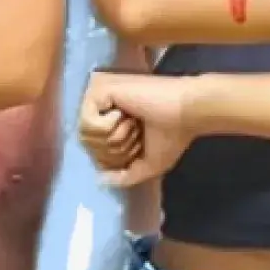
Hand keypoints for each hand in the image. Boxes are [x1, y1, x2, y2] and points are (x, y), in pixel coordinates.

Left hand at [77, 71, 195, 186]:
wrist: (184, 113)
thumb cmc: (171, 137)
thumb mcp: (148, 165)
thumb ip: (124, 176)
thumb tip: (99, 180)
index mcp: (114, 128)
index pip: (96, 154)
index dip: (118, 158)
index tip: (139, 145)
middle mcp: (104, 113)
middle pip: (89, 147)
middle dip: (116, 149)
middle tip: (137, 132)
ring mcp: (100, 100)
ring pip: (85, 135)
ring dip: (116, 137)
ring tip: (133, 123)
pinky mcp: (99, 90)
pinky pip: (86, 122)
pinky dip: (109, 126)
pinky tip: (125, 114)